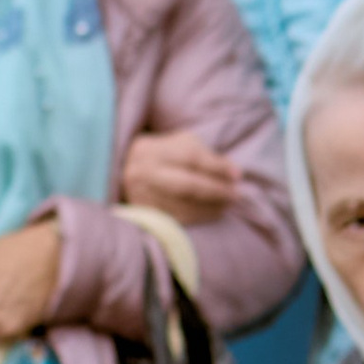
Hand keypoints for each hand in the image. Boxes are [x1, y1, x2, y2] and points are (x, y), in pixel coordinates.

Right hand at [121, 129, 241, 226]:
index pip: (190, 158)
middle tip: (235, 195)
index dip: (216, 167)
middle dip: (215, 191)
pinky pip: (177, 219)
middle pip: (186, 185)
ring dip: (210, 207)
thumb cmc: (163, 155)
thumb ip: (206, 156)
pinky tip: (213, 213)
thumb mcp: (182, 145)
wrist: (126, 171)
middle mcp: (142, 173)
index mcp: (152, 149)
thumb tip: (233, 174)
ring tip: (227, 205)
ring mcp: (140, 196)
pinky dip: (199, 217)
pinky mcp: (144, 215)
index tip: (238, 175)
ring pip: (182, 205)